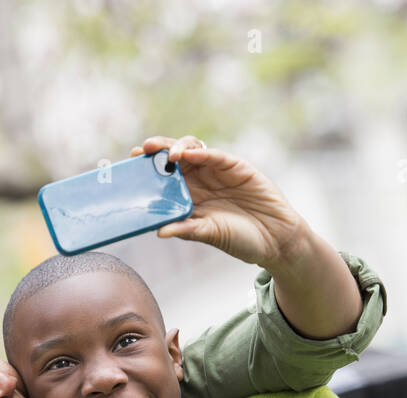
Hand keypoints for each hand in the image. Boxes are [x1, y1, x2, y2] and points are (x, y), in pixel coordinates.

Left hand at [128, 134, 309, 270]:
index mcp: (190, 197)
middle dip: (157, 153)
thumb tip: (159, 231)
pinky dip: (200, 153)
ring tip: (165, 155)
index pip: (164, 178)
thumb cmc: (241, 240)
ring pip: (192, 151)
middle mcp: (201, 181)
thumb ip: (186, 230)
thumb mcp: (209, 235)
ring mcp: (217, 171)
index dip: (148, 170)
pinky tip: (187, 156)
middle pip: (174, 160)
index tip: (131, 165)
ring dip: (176, 148)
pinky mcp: (236, 166)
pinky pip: (215, 155)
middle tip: (141, 151)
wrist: (276, 240)